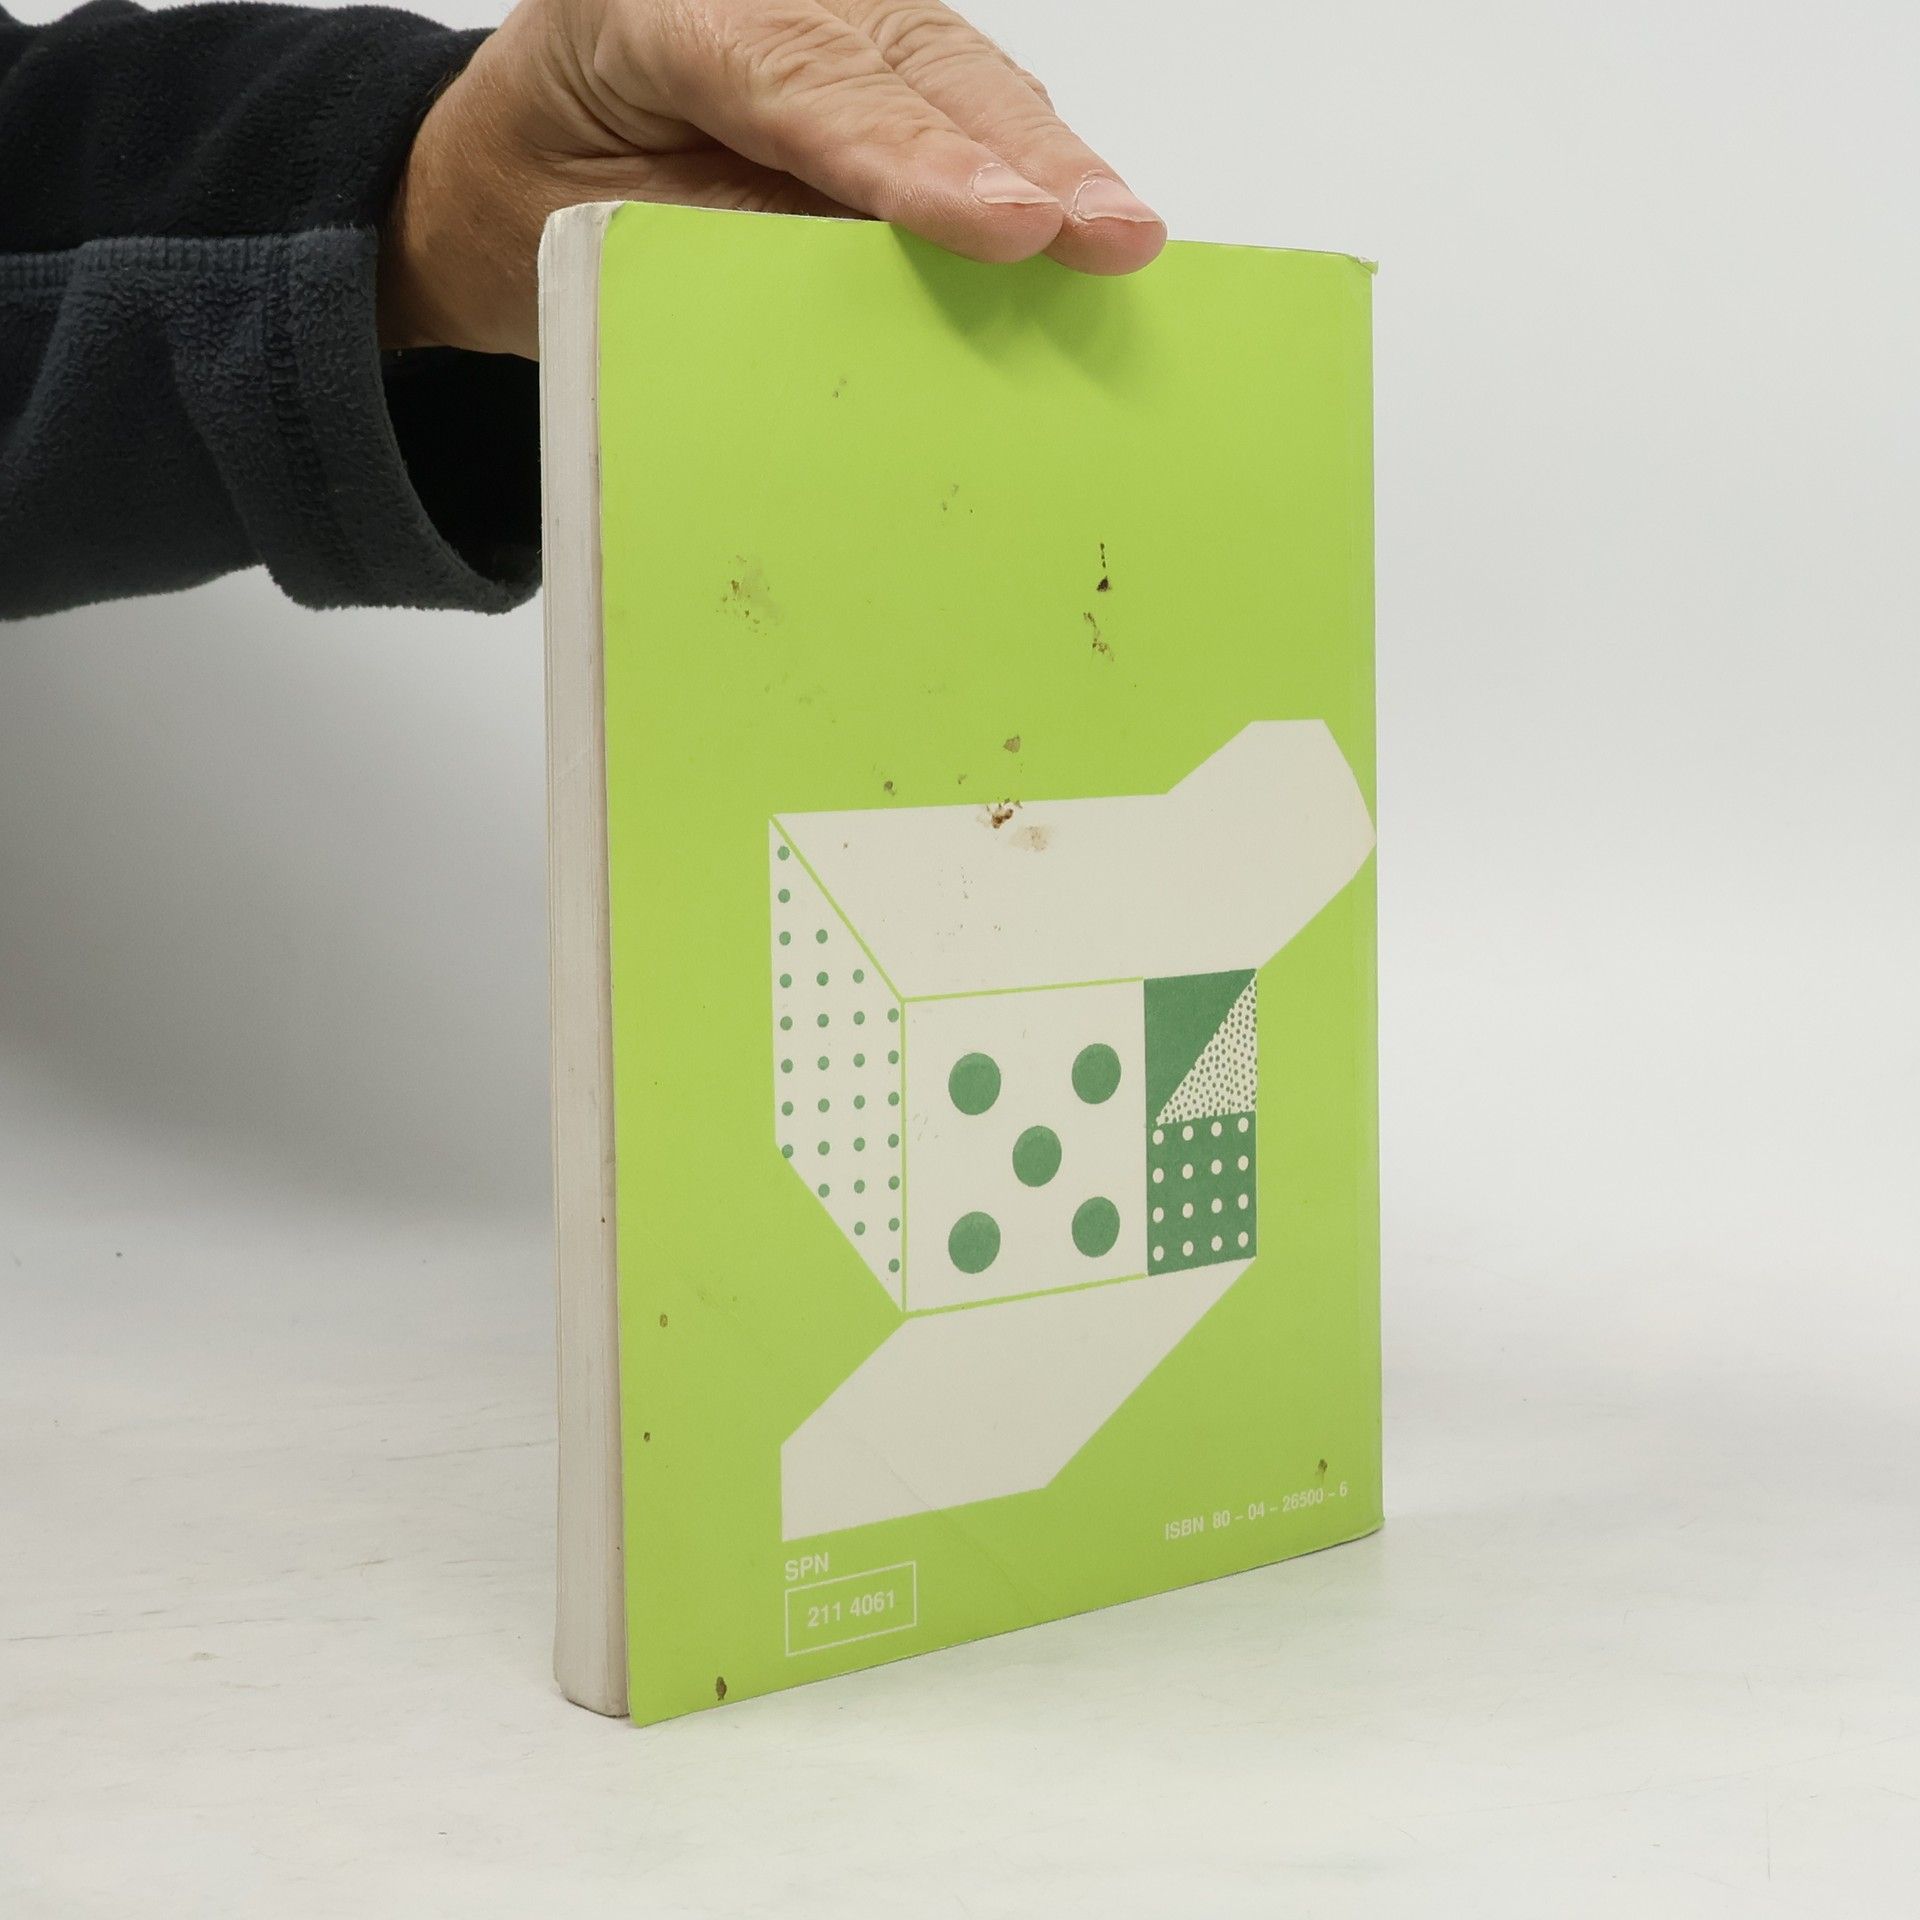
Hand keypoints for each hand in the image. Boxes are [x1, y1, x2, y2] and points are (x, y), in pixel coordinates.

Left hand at [379, 0, 1166, 357]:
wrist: (513, 168)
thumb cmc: (543, 201)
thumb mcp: (592, 238)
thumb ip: (723, 248)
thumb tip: (876, 305)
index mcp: (648, 11)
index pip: (795, 77)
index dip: (907, 154)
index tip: (1000, 224)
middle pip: (905, 61)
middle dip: (1014, 154)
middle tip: (1098, 232)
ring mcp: (824, 12)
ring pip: (953, 71)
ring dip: (1048, 160)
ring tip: (1121, 233)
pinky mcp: (871, 57)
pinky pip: (958, 97)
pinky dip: (1029, 162)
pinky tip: (1089, 215)